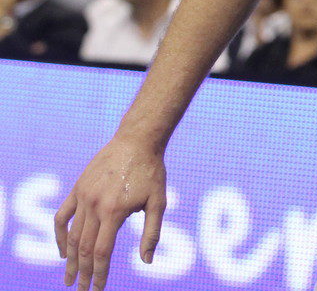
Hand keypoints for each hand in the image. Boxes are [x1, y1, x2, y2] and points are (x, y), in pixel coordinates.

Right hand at [55, 136, 166, 290]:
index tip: (97, 290)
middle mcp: (95, 205)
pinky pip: (62, 217)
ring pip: (72, 236)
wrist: (137, 140)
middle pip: (84, 249)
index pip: (102, 252)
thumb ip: (152, 232)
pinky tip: (64, 251)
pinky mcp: (77, 188)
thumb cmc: (152, 171)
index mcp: (114, 211)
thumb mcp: (159, 201)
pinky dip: (60, 236)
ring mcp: (83, 196)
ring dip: (69, 260)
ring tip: (69, 278)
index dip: (99, 274)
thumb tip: (147, 262)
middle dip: (82, 273)